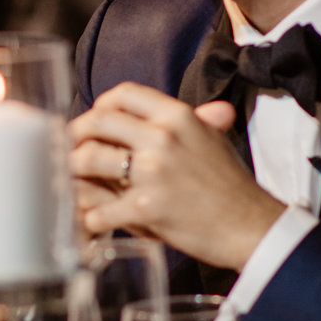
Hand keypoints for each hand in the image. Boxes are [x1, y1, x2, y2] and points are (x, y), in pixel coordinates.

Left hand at [68, 82, 286, 270]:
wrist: (250, 227)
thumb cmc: (230, 186)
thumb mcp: (213, 141)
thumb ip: (198, 121)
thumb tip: (211, 109)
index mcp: (177, 116)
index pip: (122, 94)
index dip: (99, 106)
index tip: (93, 122)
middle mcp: (162, 137)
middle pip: (95, 122)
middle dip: (74, 136)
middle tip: (70, 151)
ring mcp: (152, 172)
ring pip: (87, 160)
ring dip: (73, 175)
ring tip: (74, 185)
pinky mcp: (146, 207)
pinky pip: (97, 210)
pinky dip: (89, 219)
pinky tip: (92, 221)